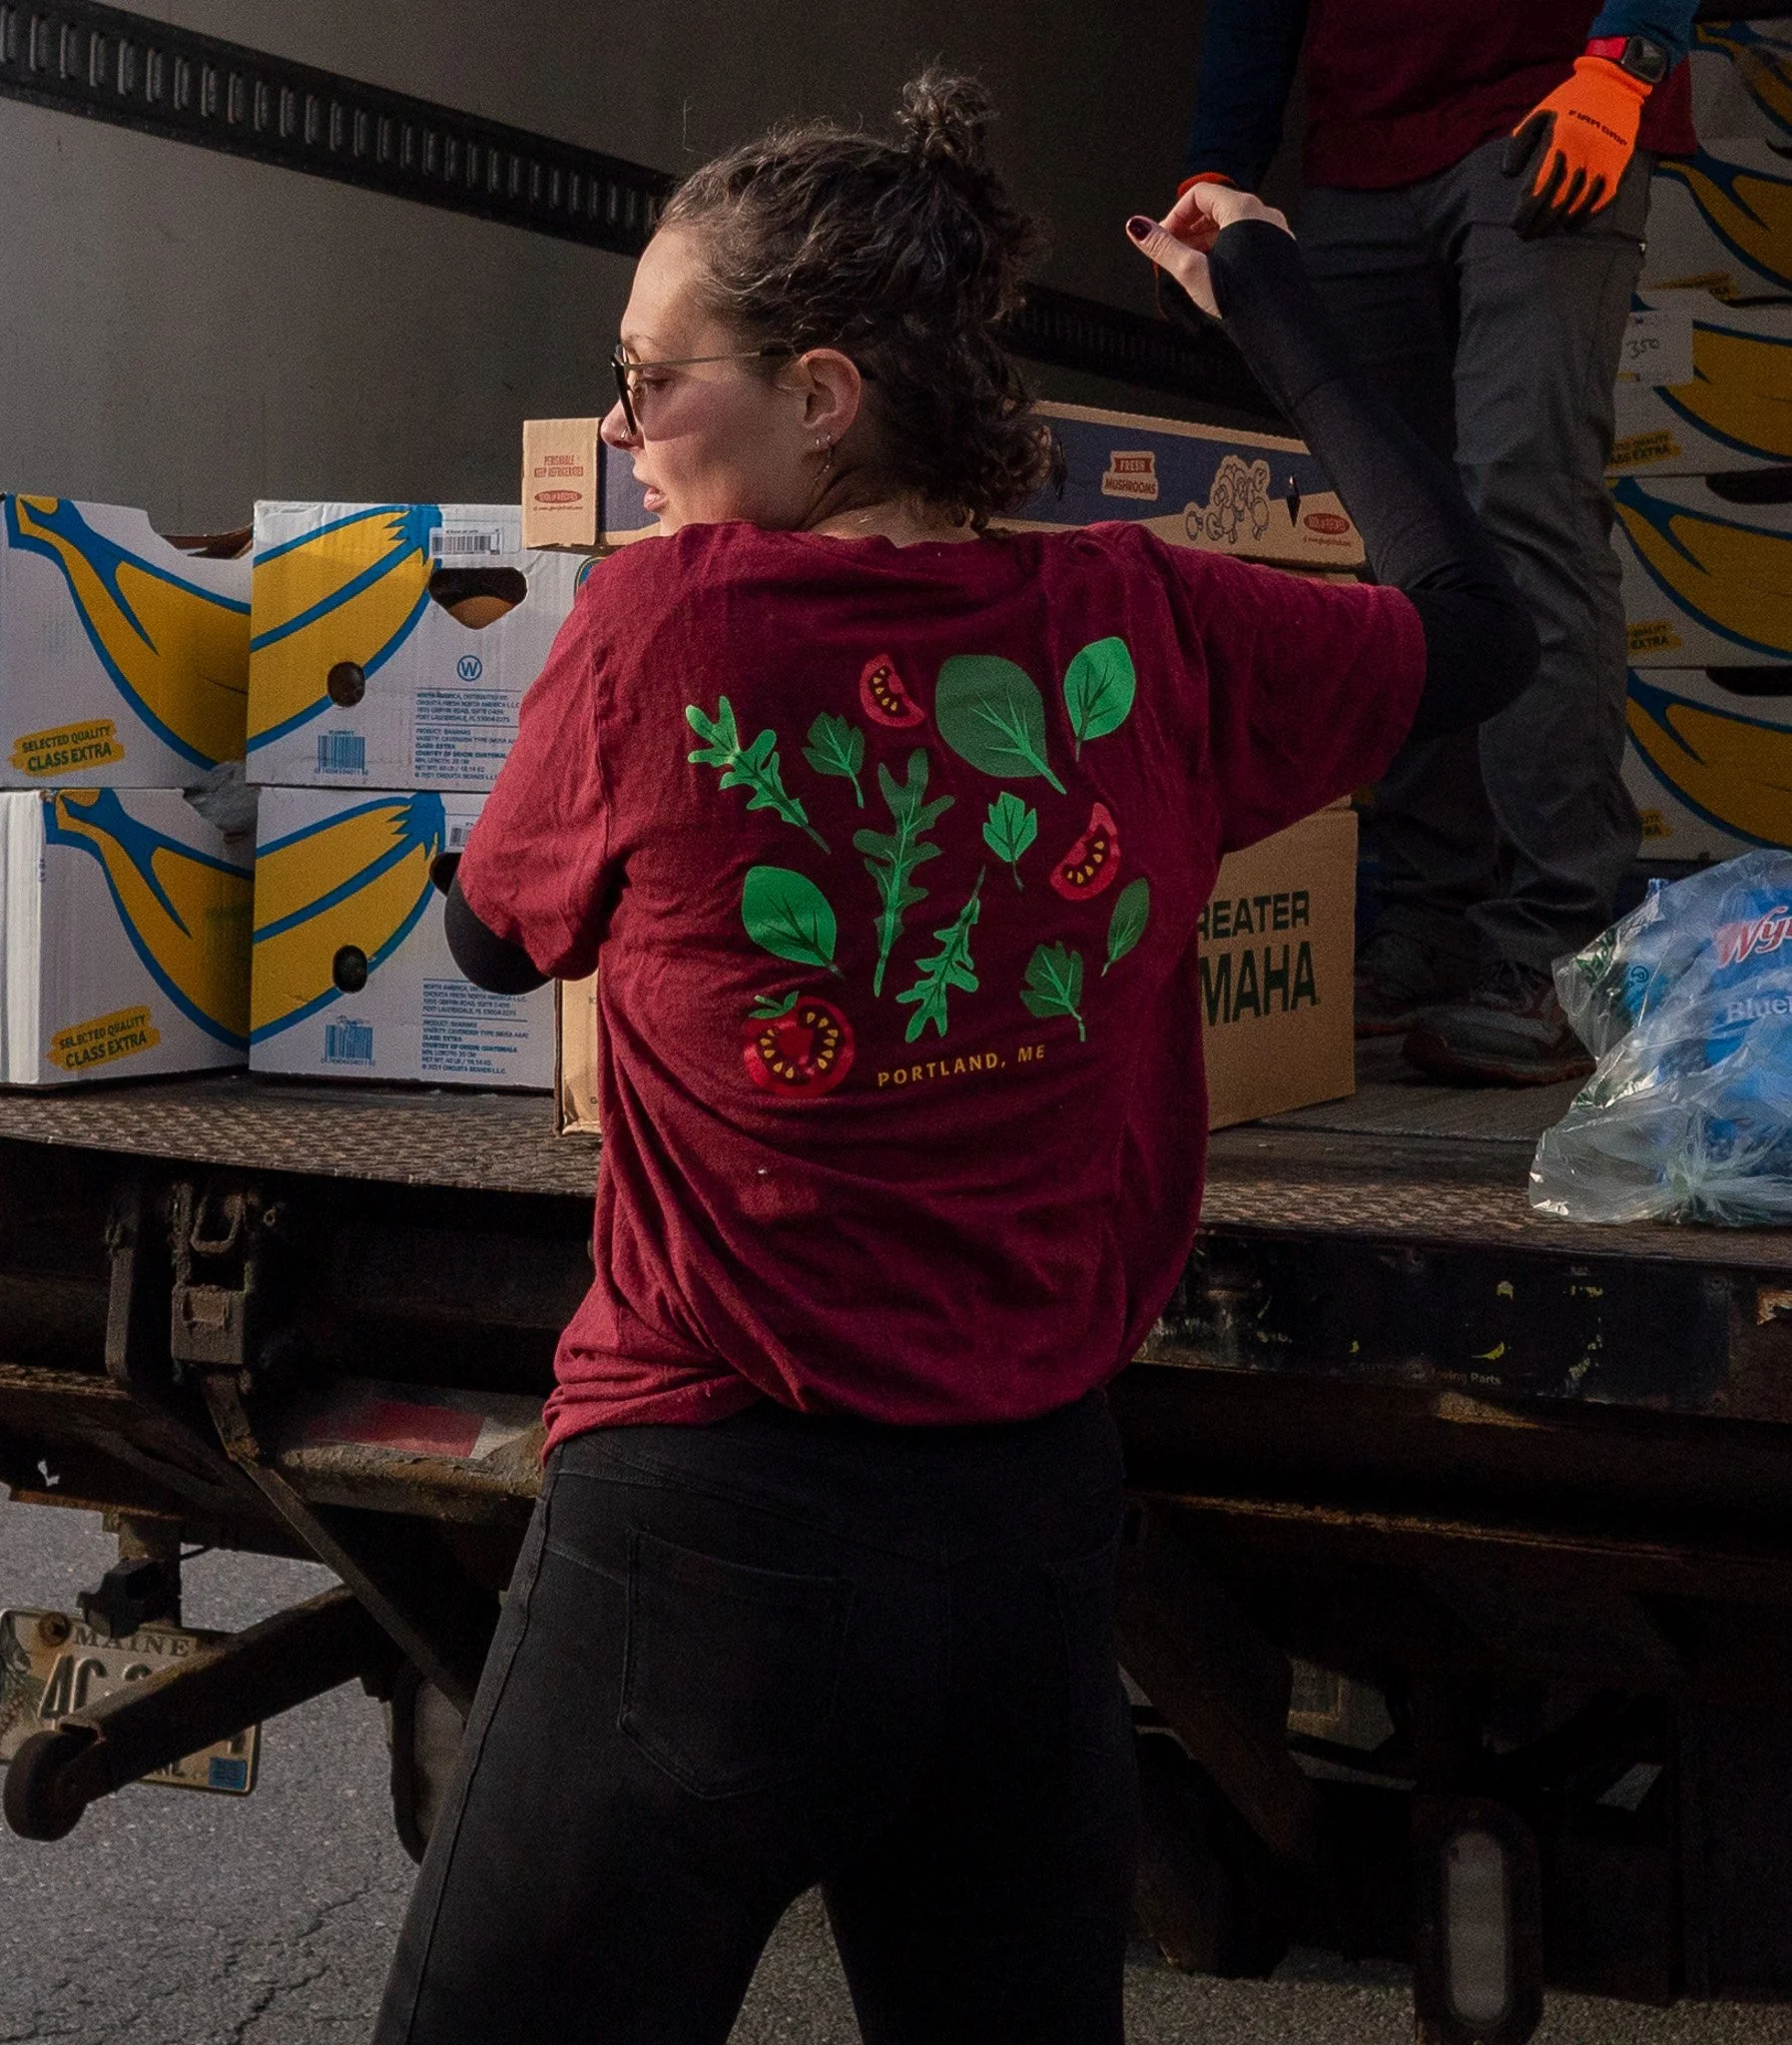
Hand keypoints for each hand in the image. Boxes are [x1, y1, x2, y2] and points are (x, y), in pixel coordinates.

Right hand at [1125, 183, 1291, 318]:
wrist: (1279, 326)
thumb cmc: (1241, 297)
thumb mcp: (1191, 270)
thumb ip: (1162, 246)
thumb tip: (1136, 227)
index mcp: (1242, 208)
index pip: (1199, 194)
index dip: (1176, 215)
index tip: (1164, 237)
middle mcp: (1263, 213)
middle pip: (1216, 208)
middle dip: (1190, 229)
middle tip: (1174, 253)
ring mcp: (1275, 231)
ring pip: (1233, 224)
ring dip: (1207, 239)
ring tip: (1193, 266)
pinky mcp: (1281, 250)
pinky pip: (1249, 238)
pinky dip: (1228, 248)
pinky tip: (1218, 273)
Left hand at [1504, 55, 1648, 239]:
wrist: (1614, 83)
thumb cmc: (1570, 101)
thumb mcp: (1539, 114)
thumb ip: (1519, 144)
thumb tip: (1509, 175)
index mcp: (1558, 141)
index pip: (1537, 190)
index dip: (1525, 214)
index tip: (1516, 226)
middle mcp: (1581, 154)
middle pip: (1555, 203)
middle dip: (1538, 224)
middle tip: (1527, 235)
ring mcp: (1602, 161)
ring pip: (1577, 205)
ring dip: (1558, 224)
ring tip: (1545, 231)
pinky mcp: (1618, 165)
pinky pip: (1601, 200)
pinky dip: (1585, 216)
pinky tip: (1571, 224)